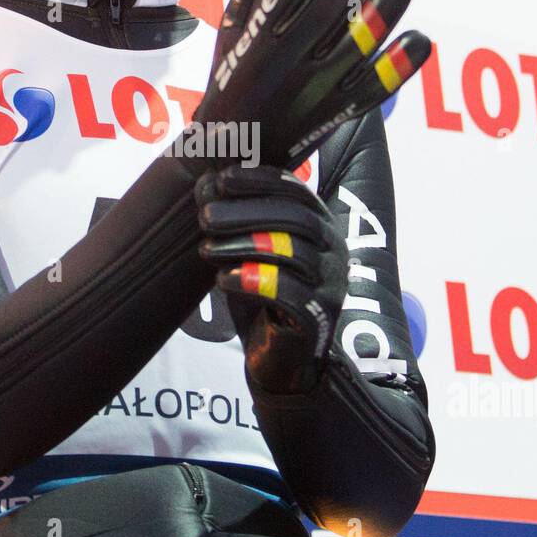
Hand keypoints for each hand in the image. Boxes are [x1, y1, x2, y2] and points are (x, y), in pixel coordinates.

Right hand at [187, 0, 429, 172]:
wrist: (234, 154)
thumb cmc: (231, 82)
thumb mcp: (229, 32)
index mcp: (258, 38)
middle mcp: (288, 62)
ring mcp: (317, 88)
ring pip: (365, 35)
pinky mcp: (339, 112)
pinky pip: (380, 85)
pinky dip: (403, 62)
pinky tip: (415, 37)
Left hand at [196, 163, 349, 393]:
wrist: (281, 357)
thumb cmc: (263, 294)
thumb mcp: (250, 249)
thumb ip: (237, 219)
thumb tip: (204, 183)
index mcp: (320, 224)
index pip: (295, 190)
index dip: (258, 180)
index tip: (220, 179)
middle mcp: (333, 250)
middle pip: (296, 217)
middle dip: (246, 211)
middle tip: (205, 215)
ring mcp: (331, 284)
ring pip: (294, 252)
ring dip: (244, 244)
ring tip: (206, 248)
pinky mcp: (319, 318)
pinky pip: (292, 294)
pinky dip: (255, 281)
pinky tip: (224, 279)